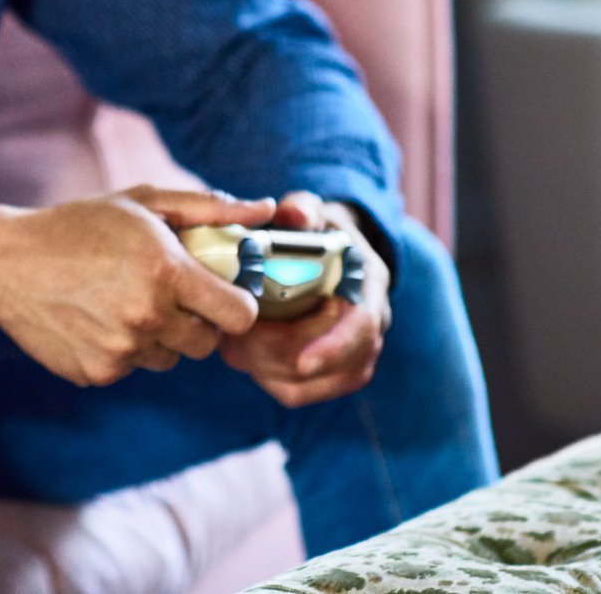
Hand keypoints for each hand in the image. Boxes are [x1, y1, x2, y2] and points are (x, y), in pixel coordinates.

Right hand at [0, 188, 278, 387]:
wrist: (6, 265)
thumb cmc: (79, 225)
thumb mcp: (143, 202)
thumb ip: (209, 208)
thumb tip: (267, 210)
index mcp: (165, 272)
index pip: (239, 314)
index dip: (235, 304)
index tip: (219, 293)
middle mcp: (147, 317)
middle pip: (207, 343)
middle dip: (196, 321)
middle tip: (166, 293)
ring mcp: (121, 351)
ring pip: (169, 357)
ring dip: (159, 335)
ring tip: (122, 301)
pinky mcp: (98, 374)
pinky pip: (131, 368)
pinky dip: (122, 348)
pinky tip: (95, 318)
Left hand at [218, 191, 391, 407]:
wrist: (328, 254)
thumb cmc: (315, 231)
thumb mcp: (310, 211)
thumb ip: (302, 209)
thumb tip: (292, 213)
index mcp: (368, 285)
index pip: (362, 327)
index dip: (334, 348)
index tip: (301, 361)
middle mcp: (369, 326)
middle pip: (331, 366)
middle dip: (278, 358)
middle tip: (233, 339)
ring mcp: (352, 354)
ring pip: (309, 386)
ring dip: (266, 371)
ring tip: (231, 344)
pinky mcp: (329, 373)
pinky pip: (297, 391)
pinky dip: (265, 378)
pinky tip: (242, 353)